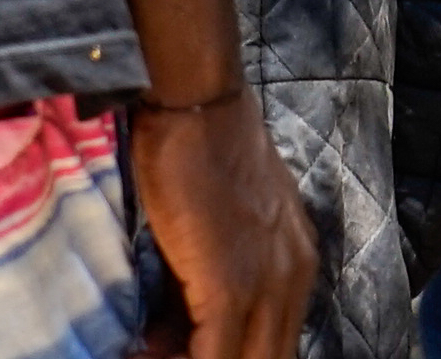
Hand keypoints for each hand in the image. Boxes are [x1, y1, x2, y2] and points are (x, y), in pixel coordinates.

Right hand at [123, 84, 316, 358]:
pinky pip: (214, 357)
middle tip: (164, 353)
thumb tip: (182, 322)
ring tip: (149, 352)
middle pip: (269, 358)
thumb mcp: (239, 219)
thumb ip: (228, 271)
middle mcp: (295, 278)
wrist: (198, 108)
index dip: (235, 353)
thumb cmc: (204, 150)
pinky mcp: (232, 288)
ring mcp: (269, 284)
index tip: (181, 347)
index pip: (277, 341)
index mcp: (297, 263)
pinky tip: (143, 353)